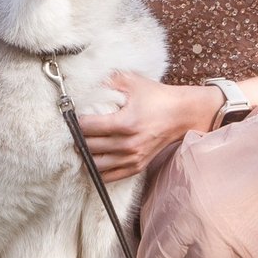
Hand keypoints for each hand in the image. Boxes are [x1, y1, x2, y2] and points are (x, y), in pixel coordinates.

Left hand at [75, 71, 217, 180]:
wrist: (182, 114)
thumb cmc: (157, 97)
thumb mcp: (133, 82)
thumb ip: (108, 81)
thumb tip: (86, 86)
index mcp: (126, 122)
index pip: (88, 127)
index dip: (77, 122)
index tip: (75, 117)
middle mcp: (128, 144)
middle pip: (89, 146)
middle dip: (78, 138)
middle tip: (75, 131)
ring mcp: (133, 158)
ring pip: (96, 164)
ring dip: (86, 155)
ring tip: (83, 145)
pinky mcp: (137, 166)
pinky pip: (109, 177)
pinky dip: (98, 170)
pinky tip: (95, 159)